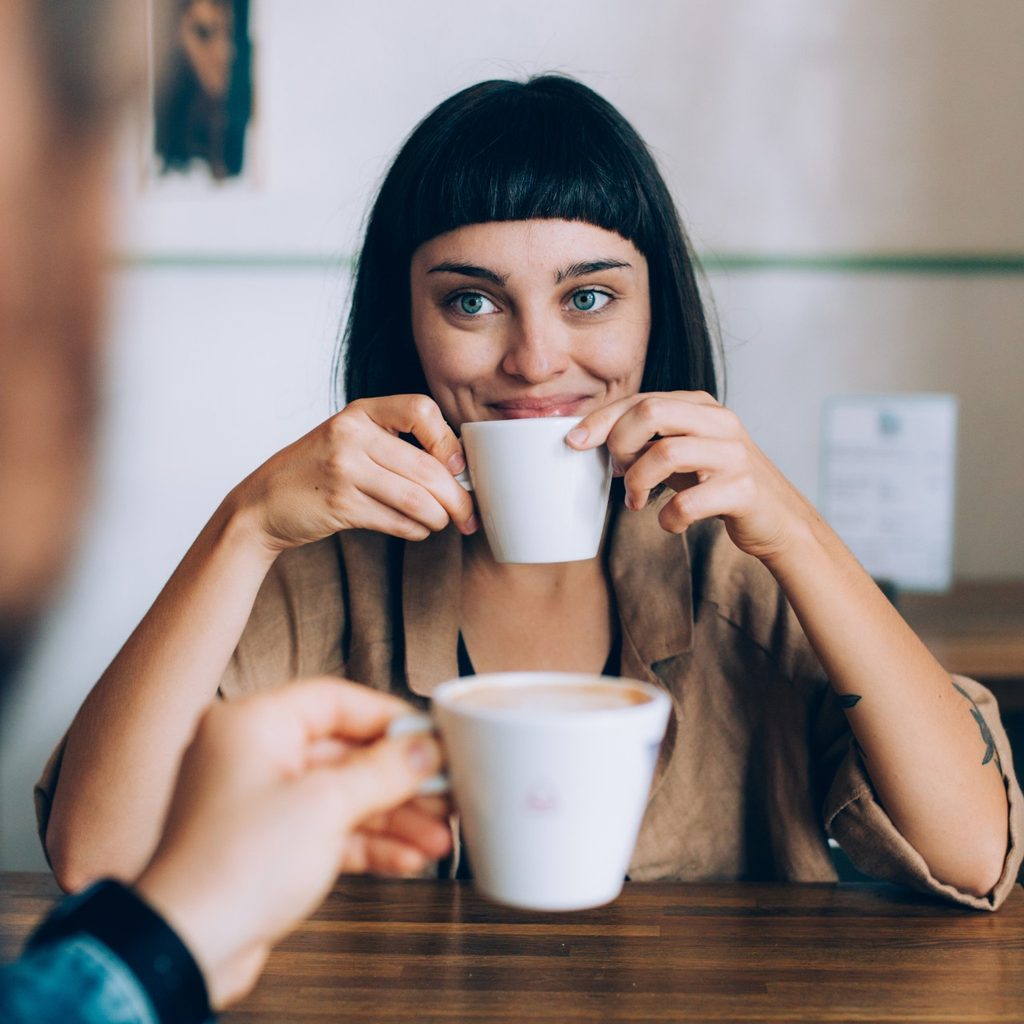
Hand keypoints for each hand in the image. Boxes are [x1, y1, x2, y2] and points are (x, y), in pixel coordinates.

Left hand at [134, 678, 450, 1008]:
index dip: (388, 718)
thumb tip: (424, 748)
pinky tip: (408, 858)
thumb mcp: (325, 806)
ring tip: (438, 835)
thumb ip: (383, 771)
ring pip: (340, 796)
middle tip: (444, 789)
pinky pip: (327, 831)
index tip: (431, 735)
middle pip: (343, 752)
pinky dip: (367, 843)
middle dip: (399, 779)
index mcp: (251, 724)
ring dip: (392, 817)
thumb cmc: (232, 867)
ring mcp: (257, 803)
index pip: (334, 701)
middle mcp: (251, 755)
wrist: (186, 949)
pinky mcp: (266, 847)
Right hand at [232, 394, 476, 551]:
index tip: (458, 467)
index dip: (448, 440)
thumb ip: (395, 443)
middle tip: (468, 514)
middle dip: (457, 497)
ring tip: (442, 523)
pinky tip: (417, 529)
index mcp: (361, 412)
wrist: (264, 502)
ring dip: (439, 518)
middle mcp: (351, 435)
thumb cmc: (319, 470)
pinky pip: (397, 521)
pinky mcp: (340, 505)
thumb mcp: (351, 439)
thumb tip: (459, 469)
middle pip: (426, 467)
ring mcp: (344, 470)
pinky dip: (416, 530)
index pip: (420, 409)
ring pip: (416, 499)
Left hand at [568, 391, 816, 562]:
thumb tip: (588, 437)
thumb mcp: (683, 451)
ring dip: (638, 483)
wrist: (777, 519)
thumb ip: (647, 438)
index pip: (641, 399)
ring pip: (665, 453)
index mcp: (701, 406)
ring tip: (636, 502)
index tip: (573, 442)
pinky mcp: (744, 490)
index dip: (601, 419)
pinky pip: (688, 502)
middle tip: (617, 474)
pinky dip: (668, 518)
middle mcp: (720, 422)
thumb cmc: (718, 483)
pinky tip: (670, 523)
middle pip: (651, 412)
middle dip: (620, 444)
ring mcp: (735, 455)